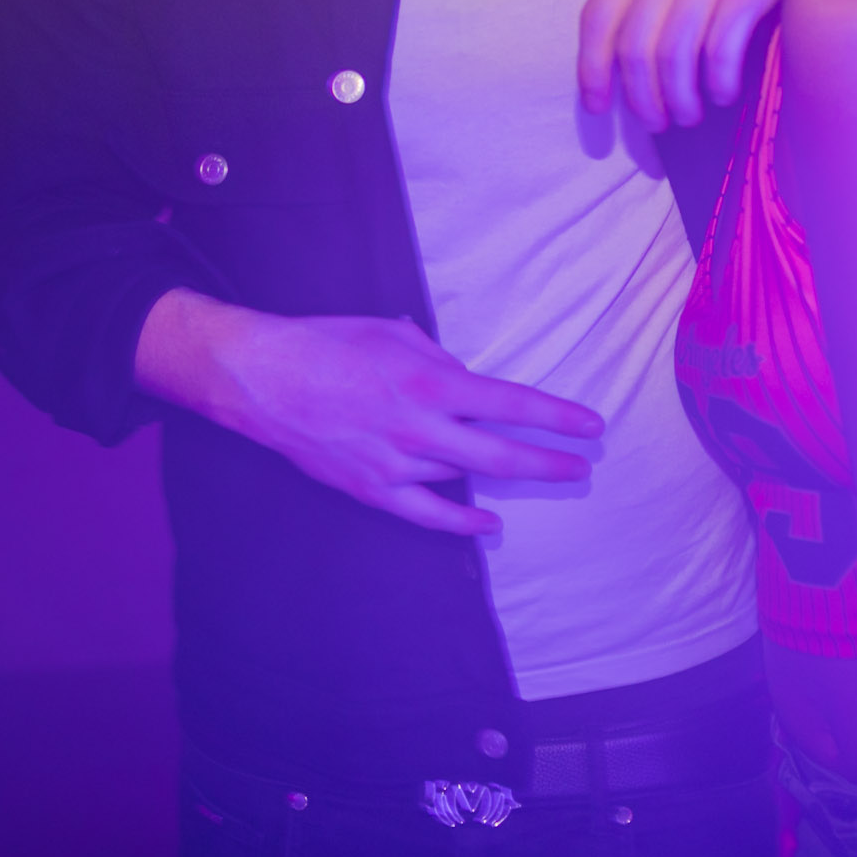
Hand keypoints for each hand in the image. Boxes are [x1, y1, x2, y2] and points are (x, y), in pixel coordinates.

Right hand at [136, 290, 603, 534]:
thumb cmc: (332, 344)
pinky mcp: (371, 488)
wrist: (265, 379)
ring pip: (465, 477)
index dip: (556, 416)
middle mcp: (420, 428)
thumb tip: (468, 382)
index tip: (591, 424)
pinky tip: (490, 522)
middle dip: (549, 460)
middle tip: (584, 463)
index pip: (511, 403)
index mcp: (430, 383)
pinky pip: (426, 514)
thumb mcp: (396, 334)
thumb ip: (440, 361)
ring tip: (542, 473)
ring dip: (506, 478)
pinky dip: (461, 520)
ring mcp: (395, 464)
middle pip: (501, 453)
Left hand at [578, 0, 847, 129]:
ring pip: (674, 57)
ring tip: (688, 113)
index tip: (597, 105)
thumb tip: (627, 47)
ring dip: (678, 99)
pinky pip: (720, 51)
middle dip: (640, 97)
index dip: (591, 70)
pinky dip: (718, 83)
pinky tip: (723, 92)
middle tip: (655, 121)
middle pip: (635, 48)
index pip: (597, 19)